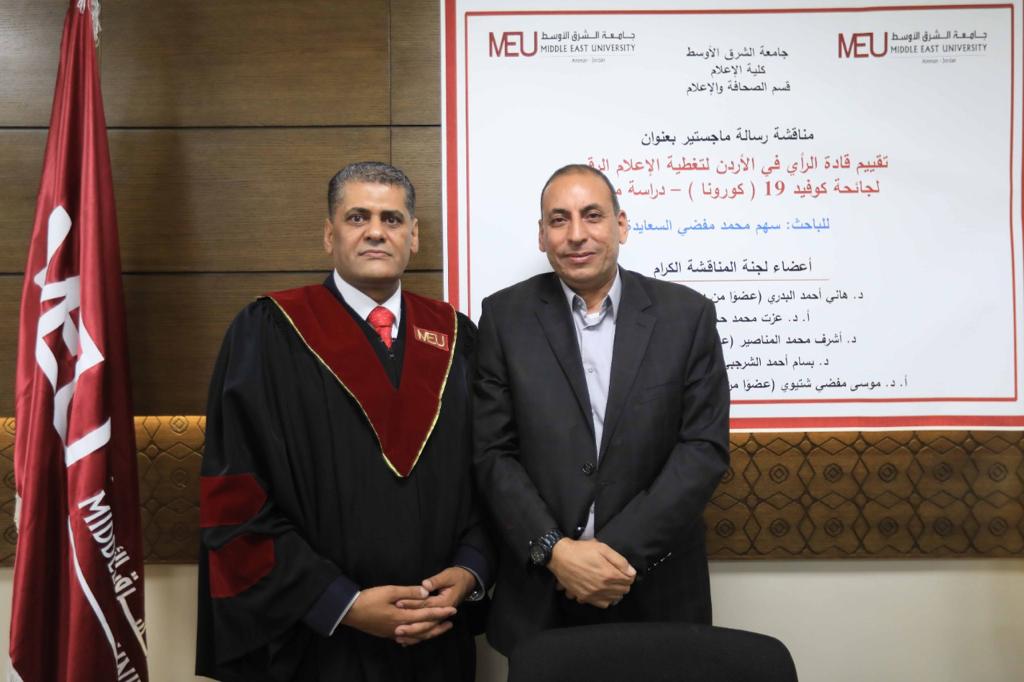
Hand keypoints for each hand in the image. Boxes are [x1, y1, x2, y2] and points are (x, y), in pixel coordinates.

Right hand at [341, 585, 455, 641]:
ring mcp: (392, 633)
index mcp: (402, 616)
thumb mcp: (389, 591)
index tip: (452, 610)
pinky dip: (415, 638)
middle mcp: (399, 628)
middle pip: (424, 629)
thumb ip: (409, 592)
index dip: (440, 612)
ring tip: (440, 629)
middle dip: (438, 624)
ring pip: (416, 636)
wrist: (349, 611)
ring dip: (430, 633)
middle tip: (451, 621)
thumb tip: (426, 592)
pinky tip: (418, 637)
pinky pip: (406, 639)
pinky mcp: (386, 634)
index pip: (426, 615)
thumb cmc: (368, 599)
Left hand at [391, 567, 476, 645]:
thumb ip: (436, 581)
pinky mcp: (437, 620)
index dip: (411, 604)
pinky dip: (417, 637)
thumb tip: (425, 585)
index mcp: (444, 602)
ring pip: (427, 630)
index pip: (425, 605)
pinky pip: (428, 631)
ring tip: (399, 638)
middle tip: (396, 629)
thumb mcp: (447, 576)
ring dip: (413, 635)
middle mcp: (443, 614)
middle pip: (426, 622)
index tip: (398, 603)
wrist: (466, 582)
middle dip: (411, 627)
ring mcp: (440, 618)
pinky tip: (406, 641)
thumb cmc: (456, 577)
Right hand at [548, 538, 635, 607]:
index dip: (629, 574)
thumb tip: (632, 572)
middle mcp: (602, 587)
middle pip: (623, 590)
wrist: (560, 557)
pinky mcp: (585, 597)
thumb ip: (619, 560)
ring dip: (616, 591)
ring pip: (614, 599)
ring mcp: (593, 594)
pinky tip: (603, 591)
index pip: (629, 580)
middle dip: (624, 583)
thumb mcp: (602, 548)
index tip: (625, 570)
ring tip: (611, 583)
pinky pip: (603, 604)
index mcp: (609, 574)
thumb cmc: (582, 550)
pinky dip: (607, 599)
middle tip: (618, 575)